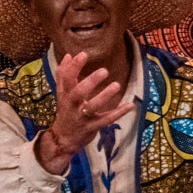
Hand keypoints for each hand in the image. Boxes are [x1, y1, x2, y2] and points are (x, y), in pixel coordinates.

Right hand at [36, 52, 131, 173]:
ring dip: (105, 96)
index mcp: (66, 94)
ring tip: (116, 85)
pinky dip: (119, 112)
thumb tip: (68, 55)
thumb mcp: (62, 93)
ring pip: (93, 106)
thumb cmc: (66, 111)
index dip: (74, 66)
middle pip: (78, 92)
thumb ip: (63, 75)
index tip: (83, 54)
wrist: (63, 138)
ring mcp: (82, 116)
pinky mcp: (92, 126)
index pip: (66, 78)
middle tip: (104, 71)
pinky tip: (130, 105)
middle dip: (90, 82)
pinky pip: (106, 119)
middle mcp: (73, 105)